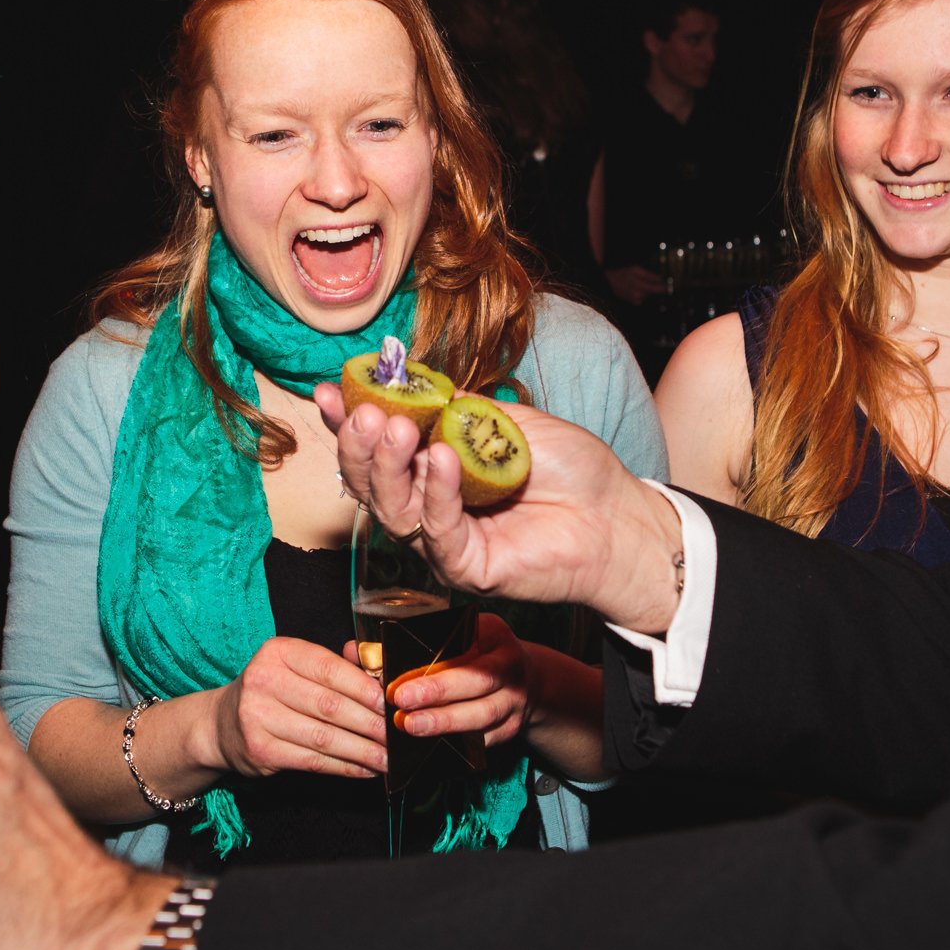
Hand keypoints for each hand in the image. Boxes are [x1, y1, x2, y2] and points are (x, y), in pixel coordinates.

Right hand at [212, 636, 387, 779]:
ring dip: (363, 750)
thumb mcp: (295, 666)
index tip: (393, 702)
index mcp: (278, 653)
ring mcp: (258, 718)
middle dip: (371, 723)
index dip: (366, 688)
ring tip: (388, 757)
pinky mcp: (261, 752)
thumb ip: (335, 664)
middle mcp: (263, 681)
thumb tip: (379, 665)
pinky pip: (313, 761)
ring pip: (325, 737)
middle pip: (330, 705)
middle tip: (397, 735)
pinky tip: (365, 769)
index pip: (330, 669)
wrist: (221, 725)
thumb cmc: (271, 691)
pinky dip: (345, 767)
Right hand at [314, 386, 685, 634]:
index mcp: (433, 469)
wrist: (618, 514)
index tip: (330, 391)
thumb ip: (457, 408)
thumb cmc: (572, 469)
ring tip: (395, 428)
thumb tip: (411, 382)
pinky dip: (436, 493)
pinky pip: (437, 531)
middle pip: (372, 483)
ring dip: (387, 466)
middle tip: (363, 413)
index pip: (379, 446)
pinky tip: (443, 459)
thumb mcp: (507, 420)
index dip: (350, 420)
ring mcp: (444, 541)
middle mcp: (429, 507)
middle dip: (359, 446)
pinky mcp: (465, 567)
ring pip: (392, 509)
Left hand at [380, 612, 529, 745]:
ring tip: (411, 728)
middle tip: (403, 712)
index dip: (438, 677)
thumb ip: (431, 639)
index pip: (468, 658)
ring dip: (444, 726)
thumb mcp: (469, 630)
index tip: (401, 688)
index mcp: (499, 642)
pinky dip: (455, 747)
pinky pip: (481, 744)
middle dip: (438, 700)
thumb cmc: (485, 649)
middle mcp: (511, 675)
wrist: (528, 679)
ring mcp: (512, 707)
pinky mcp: (507, 732)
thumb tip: (370, 652)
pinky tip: (428, 749)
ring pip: (481, 721)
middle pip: (477, 690)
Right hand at [603, 264, 667, 304]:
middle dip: (657, 286)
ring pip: (650, 294)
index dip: (666, 287)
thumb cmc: (622, 274)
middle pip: (655, 292)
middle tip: (654, 281)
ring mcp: (637, 300)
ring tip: (640, 282)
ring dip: (649, 289)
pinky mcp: (635, 302)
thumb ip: (649, 275)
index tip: (671, 285)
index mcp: (640, 286)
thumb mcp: (635, 269)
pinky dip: (643, 293)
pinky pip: (644, 297)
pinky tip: (637, 288)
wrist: (608, 283)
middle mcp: (640, 295)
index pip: (658, 288)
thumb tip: (661, 278)